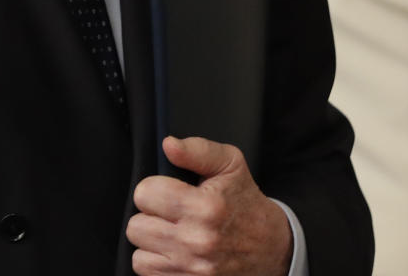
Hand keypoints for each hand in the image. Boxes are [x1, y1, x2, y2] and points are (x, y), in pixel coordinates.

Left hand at [127, 135, 292, 275]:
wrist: (271, 248)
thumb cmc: (246, 204)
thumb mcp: (230, 164)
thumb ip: (197, 150)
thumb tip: (169, 145)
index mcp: (205, 206)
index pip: (145, 194)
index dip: (152, 188)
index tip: (164, 191)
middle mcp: (196, 241)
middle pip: (136, 227)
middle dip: (149, 217)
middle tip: (168, 213)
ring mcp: (192, 270)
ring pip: (139, 255)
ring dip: (151, 244)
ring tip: (171, 234)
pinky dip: (157, 265)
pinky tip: (174, 253)